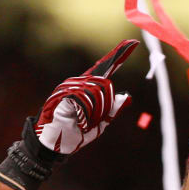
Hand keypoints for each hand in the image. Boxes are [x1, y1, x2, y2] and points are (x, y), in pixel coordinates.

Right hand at [35, 39, 138, 153]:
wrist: (55, 146)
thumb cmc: (75, 133)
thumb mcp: (100, 124)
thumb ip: (112, 110)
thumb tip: (128, 96)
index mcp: (88, 88)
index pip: (105, 68)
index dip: (119, 56)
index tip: (133, 43)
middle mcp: (79, 83)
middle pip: (106, 86)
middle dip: (104, 108)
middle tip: (92, 122)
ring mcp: (69, 87)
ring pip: (96, 94)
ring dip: (94, 115)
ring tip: (83, 123)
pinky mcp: (63, 94)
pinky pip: (84, 100)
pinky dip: (85, 117)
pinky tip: (79, 123)